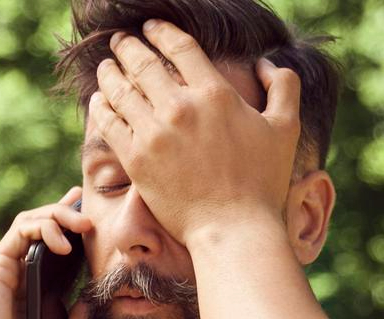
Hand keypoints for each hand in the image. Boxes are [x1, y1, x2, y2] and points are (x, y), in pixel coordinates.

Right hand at [0, 186, 95, 318]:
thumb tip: (100, 296)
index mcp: (37, 295)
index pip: (59, 251)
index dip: (75, 229)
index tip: (99, 219)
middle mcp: (21, 278)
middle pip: (46, 228)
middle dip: (72, 213)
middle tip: (95, 217)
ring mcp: (9, 271)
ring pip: (34, 221)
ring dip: (61, 213)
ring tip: (85, 224)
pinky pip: (22, 229)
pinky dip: (45, 226)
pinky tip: (64, 244)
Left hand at [91, 18, 300, 246]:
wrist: (232, 227)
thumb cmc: (262, 182)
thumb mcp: (286, 127)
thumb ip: (284, 87)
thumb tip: (266, 64)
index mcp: (215, 93)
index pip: (180, 48)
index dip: (161, 32)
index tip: (150, 27)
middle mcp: (181, 107)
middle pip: (144, 64)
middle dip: (128, 47)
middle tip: (120, 41)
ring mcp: (155, 134)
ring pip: (122, 91)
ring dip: (110, 73)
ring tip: (105, 66)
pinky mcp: (136, 160)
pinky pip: (110, 124)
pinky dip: (100, 107)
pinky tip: (97, 100)